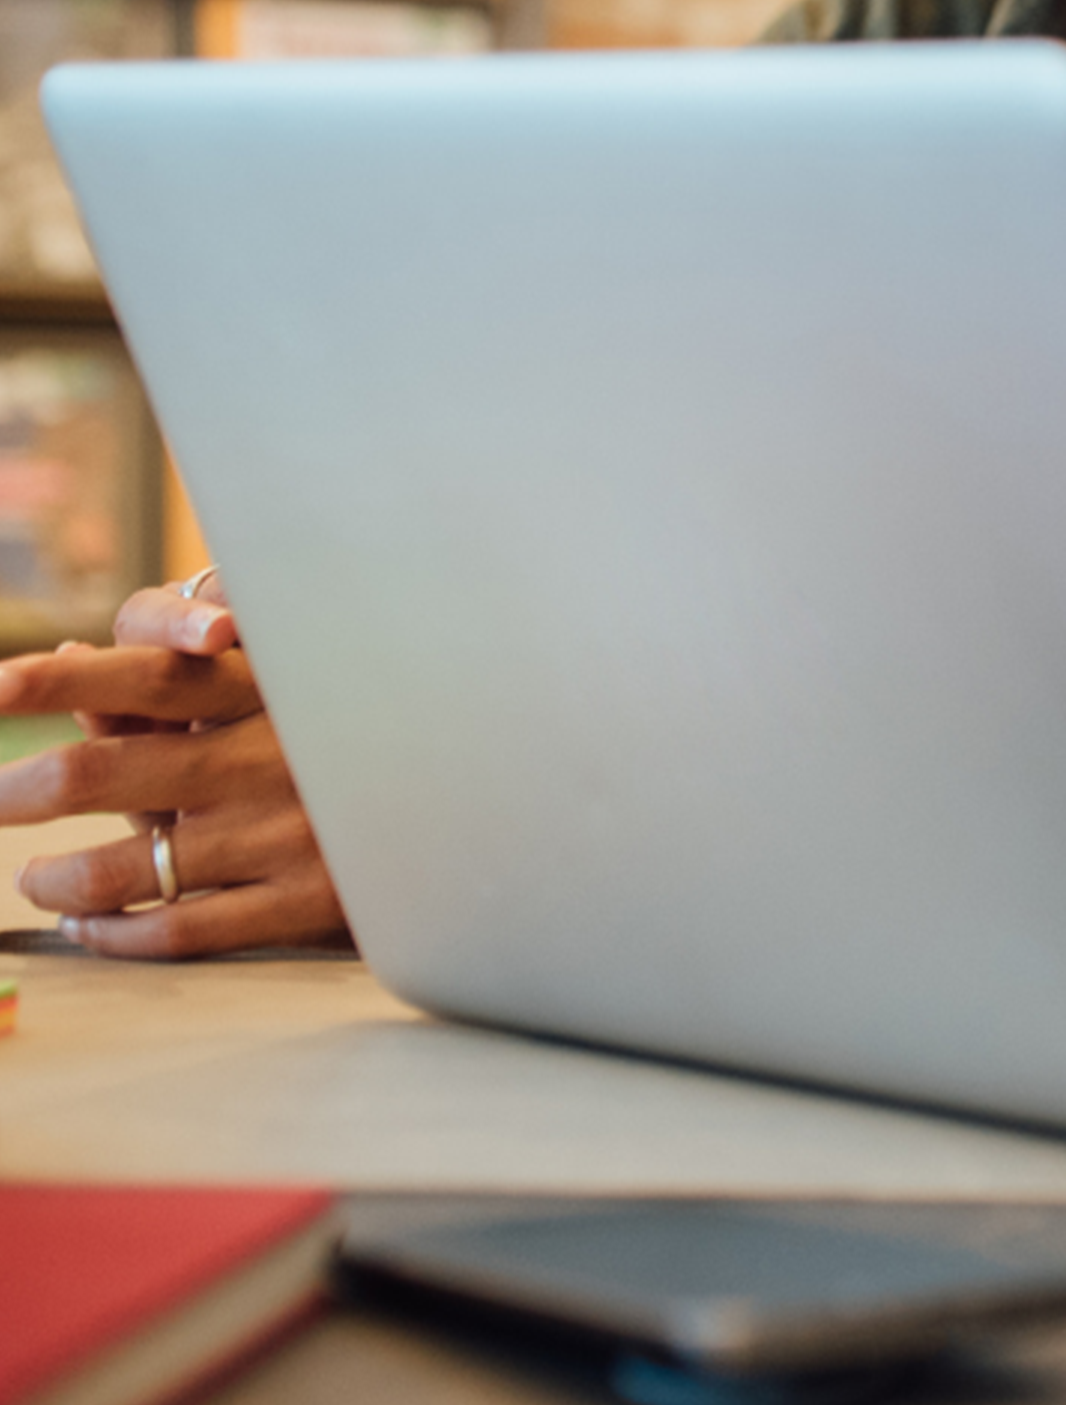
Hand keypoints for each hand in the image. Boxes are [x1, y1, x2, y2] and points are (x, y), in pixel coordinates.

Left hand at [0, 580, 349, 957]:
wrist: (493, 800)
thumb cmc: (363, 736)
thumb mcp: (282, 691)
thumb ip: (173, 689)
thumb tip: (68, 658)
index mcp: (269, 688)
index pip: (142, 676)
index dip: (54, 682)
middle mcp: (270, 756)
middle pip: (103, 773)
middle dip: (17, 790)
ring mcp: (287, 833)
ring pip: (128, 868)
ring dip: (58, 879)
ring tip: (37, 878)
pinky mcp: (307, 901)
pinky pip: (181, 929)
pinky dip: (117, 932)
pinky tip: (93, 925)